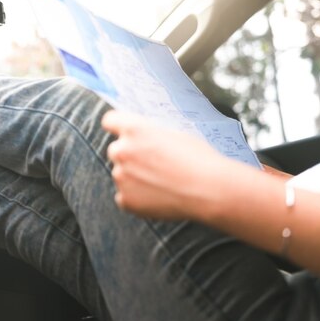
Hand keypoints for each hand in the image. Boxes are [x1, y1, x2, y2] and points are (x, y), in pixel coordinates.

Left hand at [102, 110, 233, 219]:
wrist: (209, 190)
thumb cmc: (199, 159)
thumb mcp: (174, 133)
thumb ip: (150, 133)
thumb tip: (143, 137)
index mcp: (134, 130)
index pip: (110, 120)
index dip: (117, 127)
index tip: (123, 132)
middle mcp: (122, 151)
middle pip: (116, 150)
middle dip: (130, 155)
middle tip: (152, 164)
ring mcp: (121, 177)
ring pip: (121, 174)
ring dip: (134, 177)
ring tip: (162, 183)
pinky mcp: (125, 200)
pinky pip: (125, 196)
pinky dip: (137, 198)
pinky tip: (158, 197)